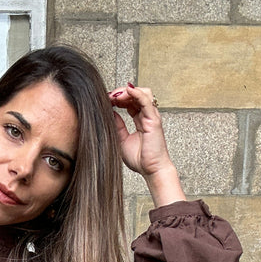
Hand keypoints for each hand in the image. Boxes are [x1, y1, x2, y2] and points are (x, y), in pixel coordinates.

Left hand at [109, 83, 185, 206]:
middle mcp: (147, 116)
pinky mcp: (154, 120)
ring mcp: (151, 116)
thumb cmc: (141, 159)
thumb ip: (117, 126)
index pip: (130, 102)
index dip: (118, 98)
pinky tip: (127, 91)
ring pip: (143, 93)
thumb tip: (109, 113)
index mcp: (140, 120)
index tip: (106, 100)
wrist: (152, 170)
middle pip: (135, 95)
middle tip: (108, 96)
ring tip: (115, 96)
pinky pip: (146, 101)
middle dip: (121, 92)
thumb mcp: (122, 140)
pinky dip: (137, 93)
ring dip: (128, 91)